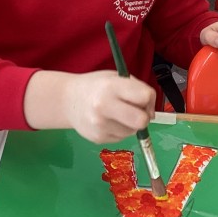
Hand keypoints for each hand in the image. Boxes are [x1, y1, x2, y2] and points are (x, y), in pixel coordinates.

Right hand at [23, 70, 155, 142]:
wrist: (67, 100)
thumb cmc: (96, 86)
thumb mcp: (115, 78)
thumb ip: (135, 89)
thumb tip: (150, 113)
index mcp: (111, 86)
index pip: (145, 96)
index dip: (149, 99)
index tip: (143, 99)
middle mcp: (104, 106)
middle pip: (142, 120)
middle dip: (144, 117)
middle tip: (136, 112)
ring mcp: (100, 125)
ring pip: (133, 131)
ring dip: (130, 124)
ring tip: (116, 114)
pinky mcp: (98, 138)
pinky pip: (121, 138)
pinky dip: (119, 130)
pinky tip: (107, 121)